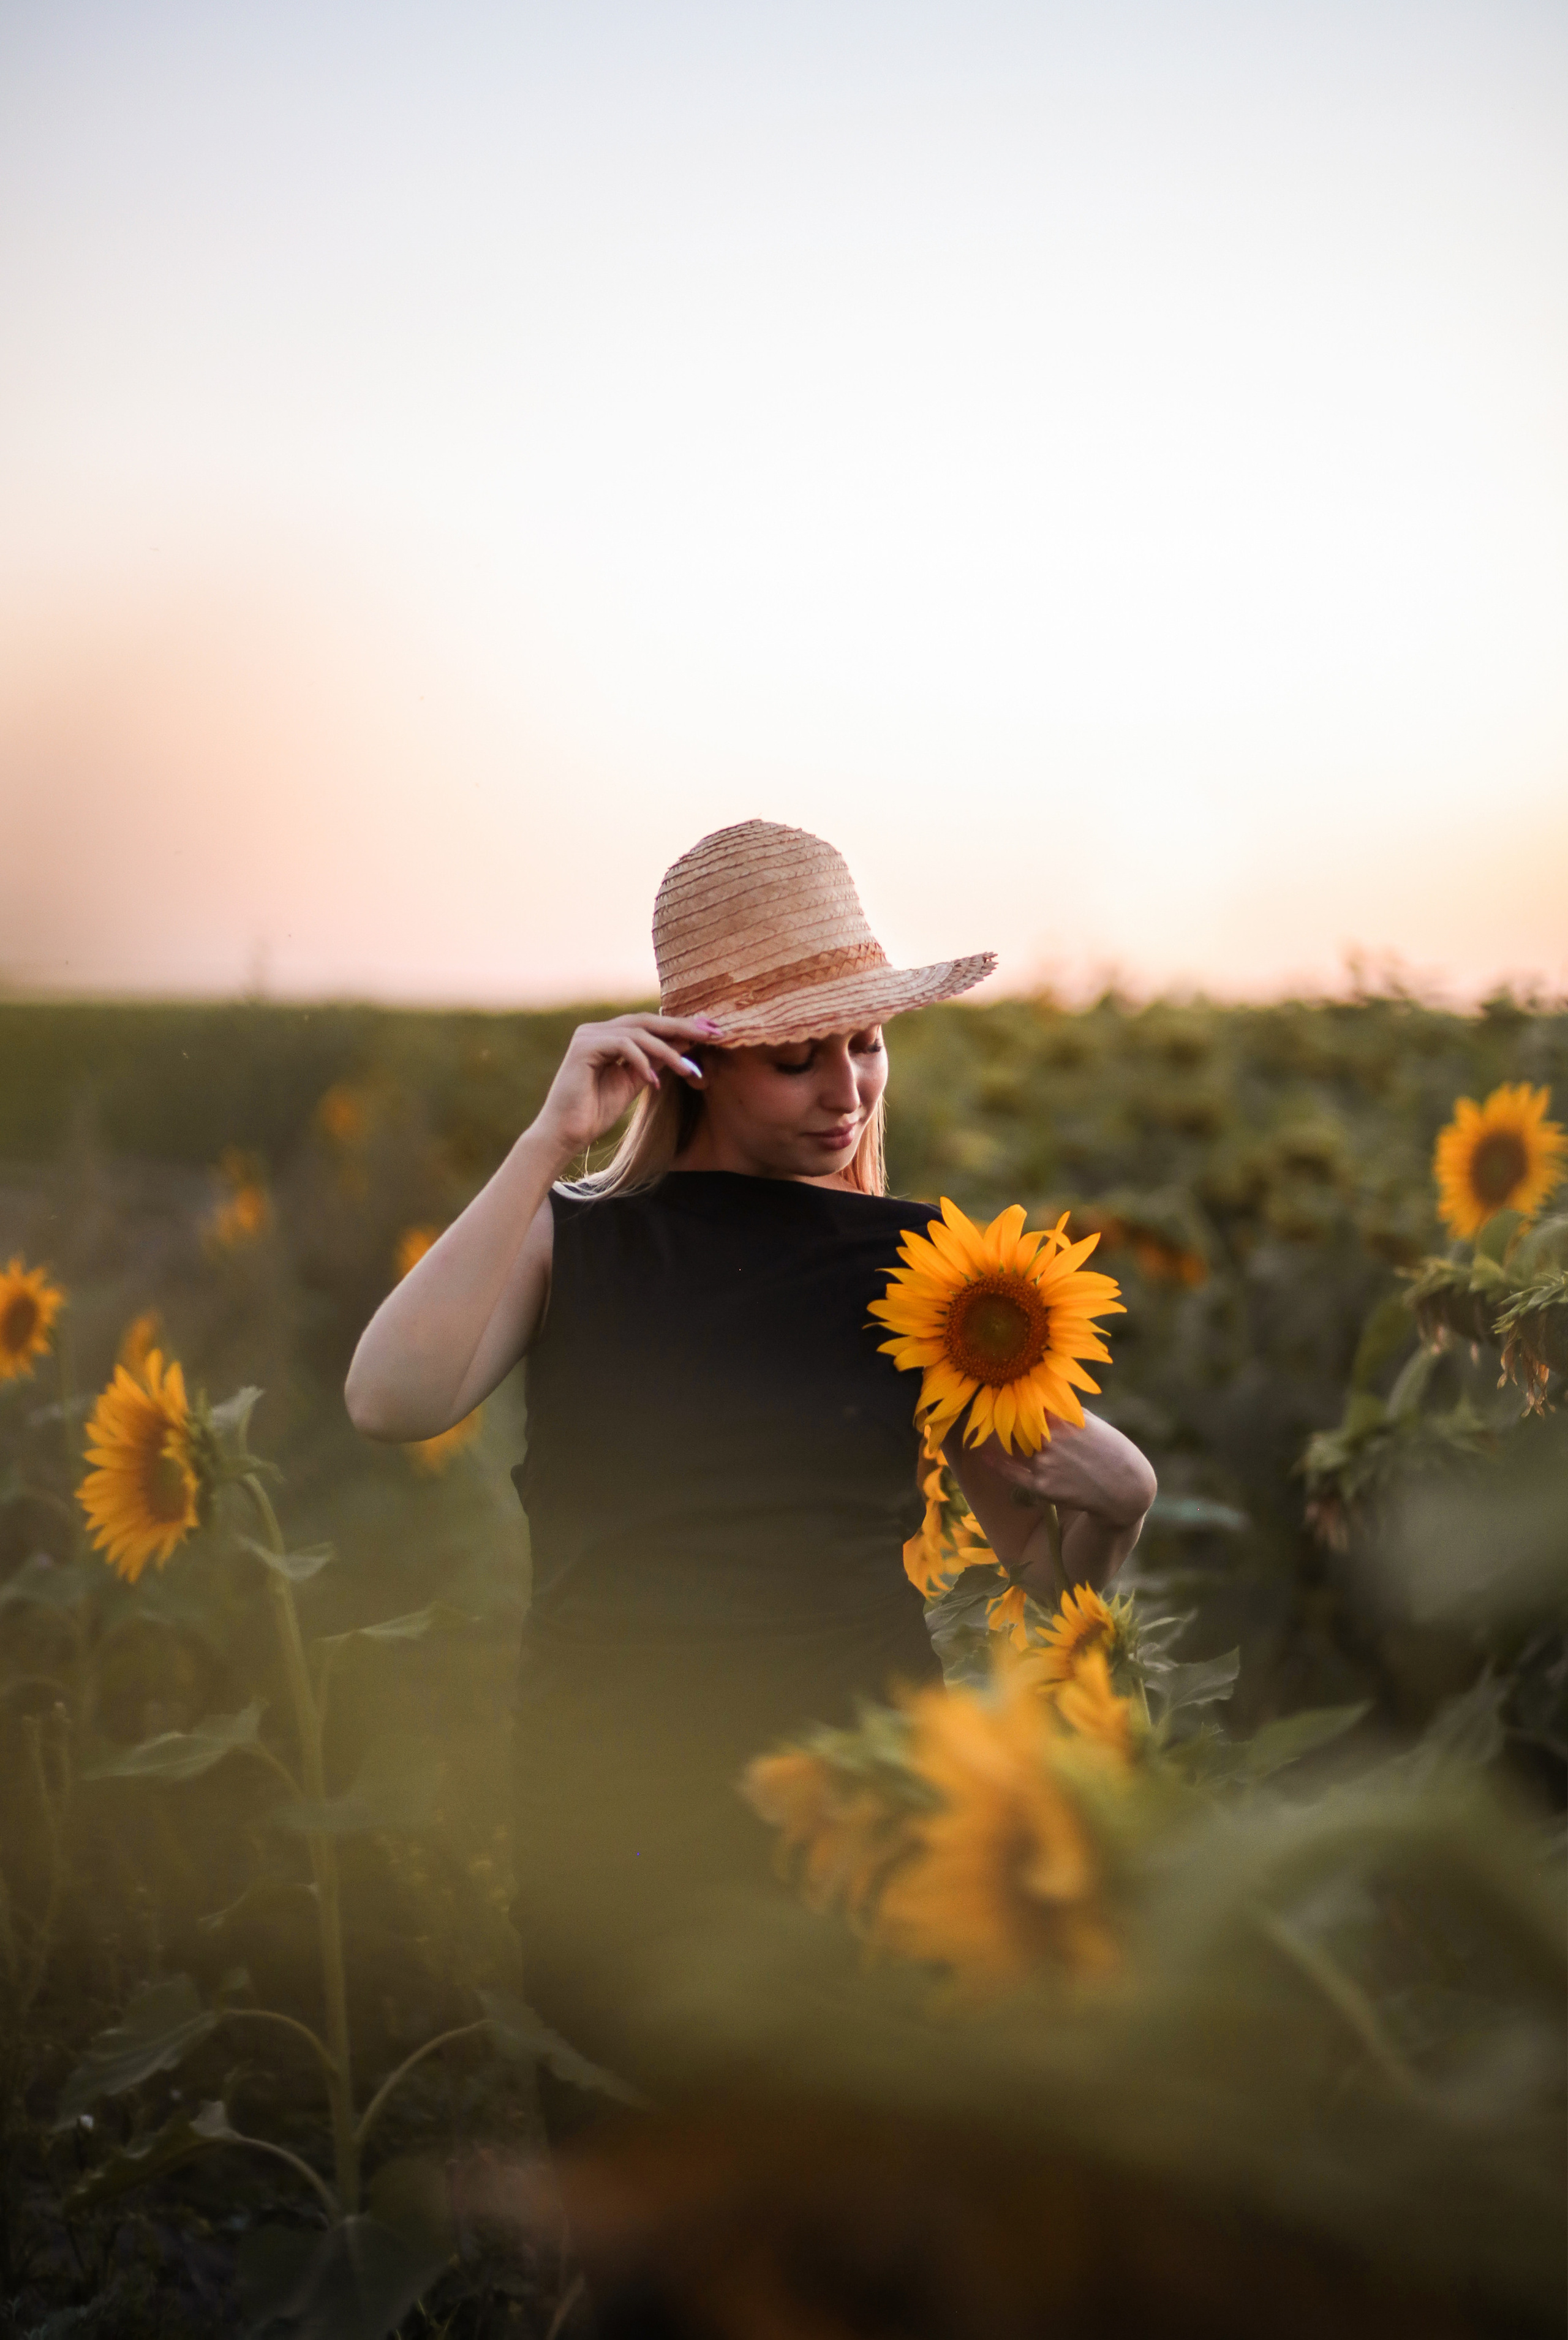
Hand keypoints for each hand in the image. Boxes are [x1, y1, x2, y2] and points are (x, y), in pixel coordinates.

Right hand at [531, 1013, 725, 1159]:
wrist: (565, 1133)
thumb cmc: (595, 1112)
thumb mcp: (634, 1083)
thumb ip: (654, 1062)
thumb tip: (684, 1044)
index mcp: (608, 1036)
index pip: (650, 1025)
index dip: (681, 1027)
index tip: (712, 1032)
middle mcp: (597, 1030)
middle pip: (648, 1021)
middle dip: (683, 1027)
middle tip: (713, 1034)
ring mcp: (589, 1035)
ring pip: (639, 1032)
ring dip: (669, 1051)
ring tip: (689, 1071)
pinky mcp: (583, 1047)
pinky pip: (623, 1045)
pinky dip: (643, 1062)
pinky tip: (654, 1083)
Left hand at [955, 1410, 1155, 1529]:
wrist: (1124, 1488)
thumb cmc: (1111, 1449)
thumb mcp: (1089, 1422)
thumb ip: (1063, 1410)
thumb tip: (1041, 1396)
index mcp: (1063, 1420)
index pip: (1029, 1404)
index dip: (1015, 1397)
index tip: (1000, 1385)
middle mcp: (1051, 1440)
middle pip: (1018, 1425)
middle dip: (1009, 1418)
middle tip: (991, 1406)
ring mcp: (1045, 1464)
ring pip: (1017, 1447)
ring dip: (1010, 1439)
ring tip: (994, 1428)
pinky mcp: (1042, 1486)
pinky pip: (1012, 1473)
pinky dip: (996, 1463)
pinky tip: (982, 1453)